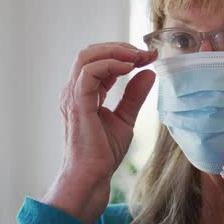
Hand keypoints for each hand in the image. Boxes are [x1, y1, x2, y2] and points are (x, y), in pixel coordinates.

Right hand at [43, 42, 156, 223]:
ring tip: (138, 58)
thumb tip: (149, 74)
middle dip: (120, 48)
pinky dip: (109, 64)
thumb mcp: (125, 118)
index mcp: (85, 92)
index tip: (149, 57)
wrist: (92, 175)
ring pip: (87, 57)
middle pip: (91, 52)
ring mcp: (73, 95)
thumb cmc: (103, 152)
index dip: (125, 55)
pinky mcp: (77, 103)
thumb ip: (134, 96)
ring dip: (115, 52)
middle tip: (145, 55)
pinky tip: (128, 69)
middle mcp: (75, 90)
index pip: (101, 61)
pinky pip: (89, 73)